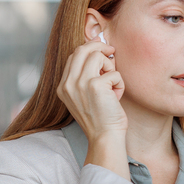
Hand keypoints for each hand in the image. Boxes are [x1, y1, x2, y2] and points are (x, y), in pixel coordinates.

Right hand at [56, 41, 127, 175]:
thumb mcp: (85, 96)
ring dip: (110, 67)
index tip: (102, 48)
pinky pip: (114, 73)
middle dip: (99, 46)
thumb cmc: (101, 118)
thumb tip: (98, 52)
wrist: (104, 137)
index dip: (89, 48)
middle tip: (111, 51)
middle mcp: (68, 83)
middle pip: (81, 49)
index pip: (74, 56)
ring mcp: (80, 83)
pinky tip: (117, 96)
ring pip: (97, 56)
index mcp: (63, 86)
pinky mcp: (95, 85)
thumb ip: (85, 77)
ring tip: (113, 84)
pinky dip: (120, 83)